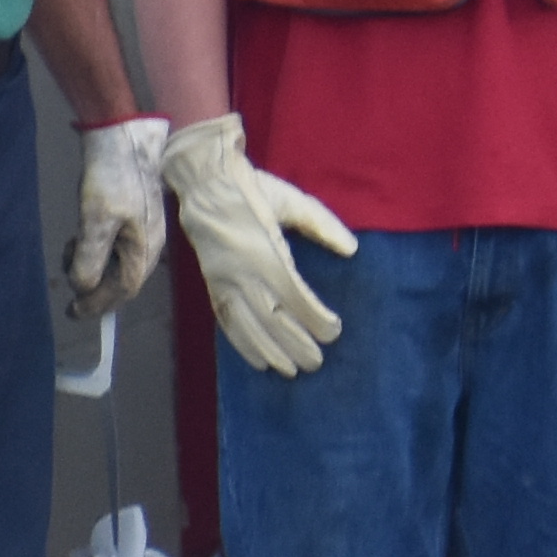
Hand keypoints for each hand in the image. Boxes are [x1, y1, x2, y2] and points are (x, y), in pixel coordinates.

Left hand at [64, 115, 174, 320]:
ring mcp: (143, 228)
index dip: (98, 304)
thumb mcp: (95, 219)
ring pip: (119, 263)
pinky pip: (117, 247)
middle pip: (124, 280)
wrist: (123, 133)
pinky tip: (81, 238)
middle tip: (70, 291)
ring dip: (94, 266)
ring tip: (70, 252)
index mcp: (145, 248)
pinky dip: (97, 251)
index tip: (73, 311)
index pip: (124, 290)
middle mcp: (149, 242)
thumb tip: (83, 288)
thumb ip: (90, 257)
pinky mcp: (134, 214)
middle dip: (96, 289)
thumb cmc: (112, 177)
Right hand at [158, 111, 358, 376]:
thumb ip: (322, 225)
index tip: (334, 331)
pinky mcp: (212, 285)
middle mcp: (242, 271)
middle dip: (295, 343)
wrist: (204, 186)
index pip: (293, 295)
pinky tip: (258, 361)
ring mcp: (224, 280)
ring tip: (290, 370)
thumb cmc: (254, 191)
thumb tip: (351, 249)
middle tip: (316, 362)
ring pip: (248, 325)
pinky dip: (242, 345)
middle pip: (271, 318)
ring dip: (270, 351)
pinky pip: (226, 321)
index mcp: (265, 250)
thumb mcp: (292, 200)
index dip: (314, 317)